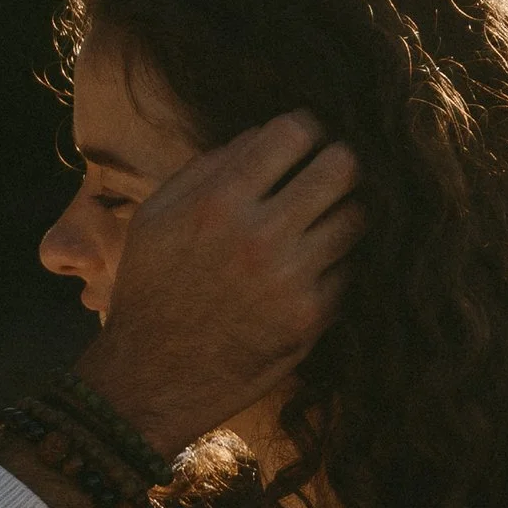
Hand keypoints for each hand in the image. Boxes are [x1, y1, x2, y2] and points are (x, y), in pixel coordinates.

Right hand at [89, 112, 360, 458]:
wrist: (151, 378)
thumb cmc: (150, 290)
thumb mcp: (155, 217)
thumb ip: (208, 168)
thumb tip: (263, 134)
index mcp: (219, 201)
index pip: (295, 132)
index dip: (305, 129)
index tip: (303, 141)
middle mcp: (261, 236)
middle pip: (343, 167)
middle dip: (338, 163)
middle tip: (327, 174)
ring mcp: (292, 279)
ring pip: (357, 217)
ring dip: (341, 214)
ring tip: (317, 224)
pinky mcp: (310, 317)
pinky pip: (347, 269)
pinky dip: (331, 266)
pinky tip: (304, 273)